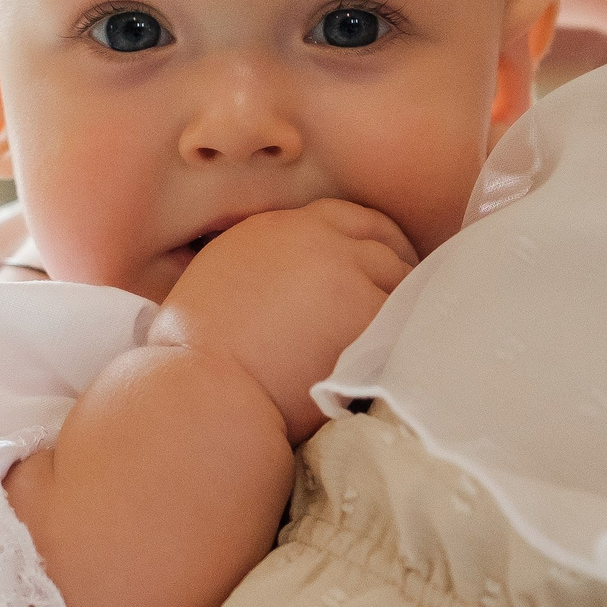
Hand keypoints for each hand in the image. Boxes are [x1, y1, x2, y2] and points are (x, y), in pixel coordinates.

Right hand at [147, 199, 415, 444]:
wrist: (205, 389)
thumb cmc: (194, 357)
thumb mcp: (220, 281)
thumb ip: (264, 266)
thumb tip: (290, 286)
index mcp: (273, 227)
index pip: (342, 216)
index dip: (370, 239)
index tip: (383, 261)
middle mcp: (312, 236)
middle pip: (380, 239)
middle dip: (400, 264)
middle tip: (411, 296)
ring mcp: (342, 269)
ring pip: (399, 277)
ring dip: (405, 302)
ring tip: (410, 331)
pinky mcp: (363, 309)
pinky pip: (405, 317)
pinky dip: (409, 333)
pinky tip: (409, 353)